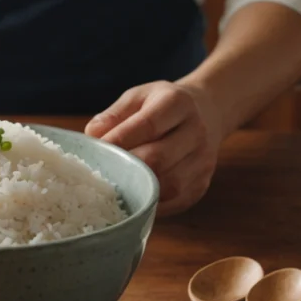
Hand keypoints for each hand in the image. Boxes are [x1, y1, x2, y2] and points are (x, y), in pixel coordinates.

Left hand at [85, 81, 223, 215]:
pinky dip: (151, 202)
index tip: (97, 150)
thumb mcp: (137, 97)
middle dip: (126, 168)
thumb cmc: (161, 105)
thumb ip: (113, 115)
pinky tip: (134, 195)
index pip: (148, 125)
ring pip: (168, 185)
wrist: (207, 112)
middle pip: (158, 159)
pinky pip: (174, 201)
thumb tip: (93, 138)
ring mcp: (202, 161)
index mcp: (177, 103)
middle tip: (102, 171)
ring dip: (138, 189)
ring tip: (116, 185)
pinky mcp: (201, 185)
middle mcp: (196, 132)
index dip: (119, 140)